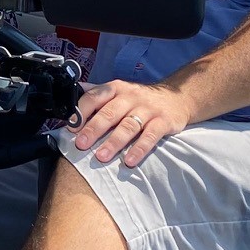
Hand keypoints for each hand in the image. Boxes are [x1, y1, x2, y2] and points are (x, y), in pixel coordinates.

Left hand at [71, 80, 194, 167]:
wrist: (177, 97)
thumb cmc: (141, 99)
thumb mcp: (119, 91)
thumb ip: (96, 93)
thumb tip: (71, 92)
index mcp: (116, 89)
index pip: (95, 97)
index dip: (82, 111)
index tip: (71, 127)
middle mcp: (131, 97)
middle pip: (110, 113)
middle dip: (94, 129)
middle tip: (81, 144)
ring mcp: (148, 109)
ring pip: (128, 126)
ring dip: (114, 142)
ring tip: (102, 156)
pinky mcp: (163, 122)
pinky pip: (150, 136)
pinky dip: (139, 149)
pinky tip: (130, 161)